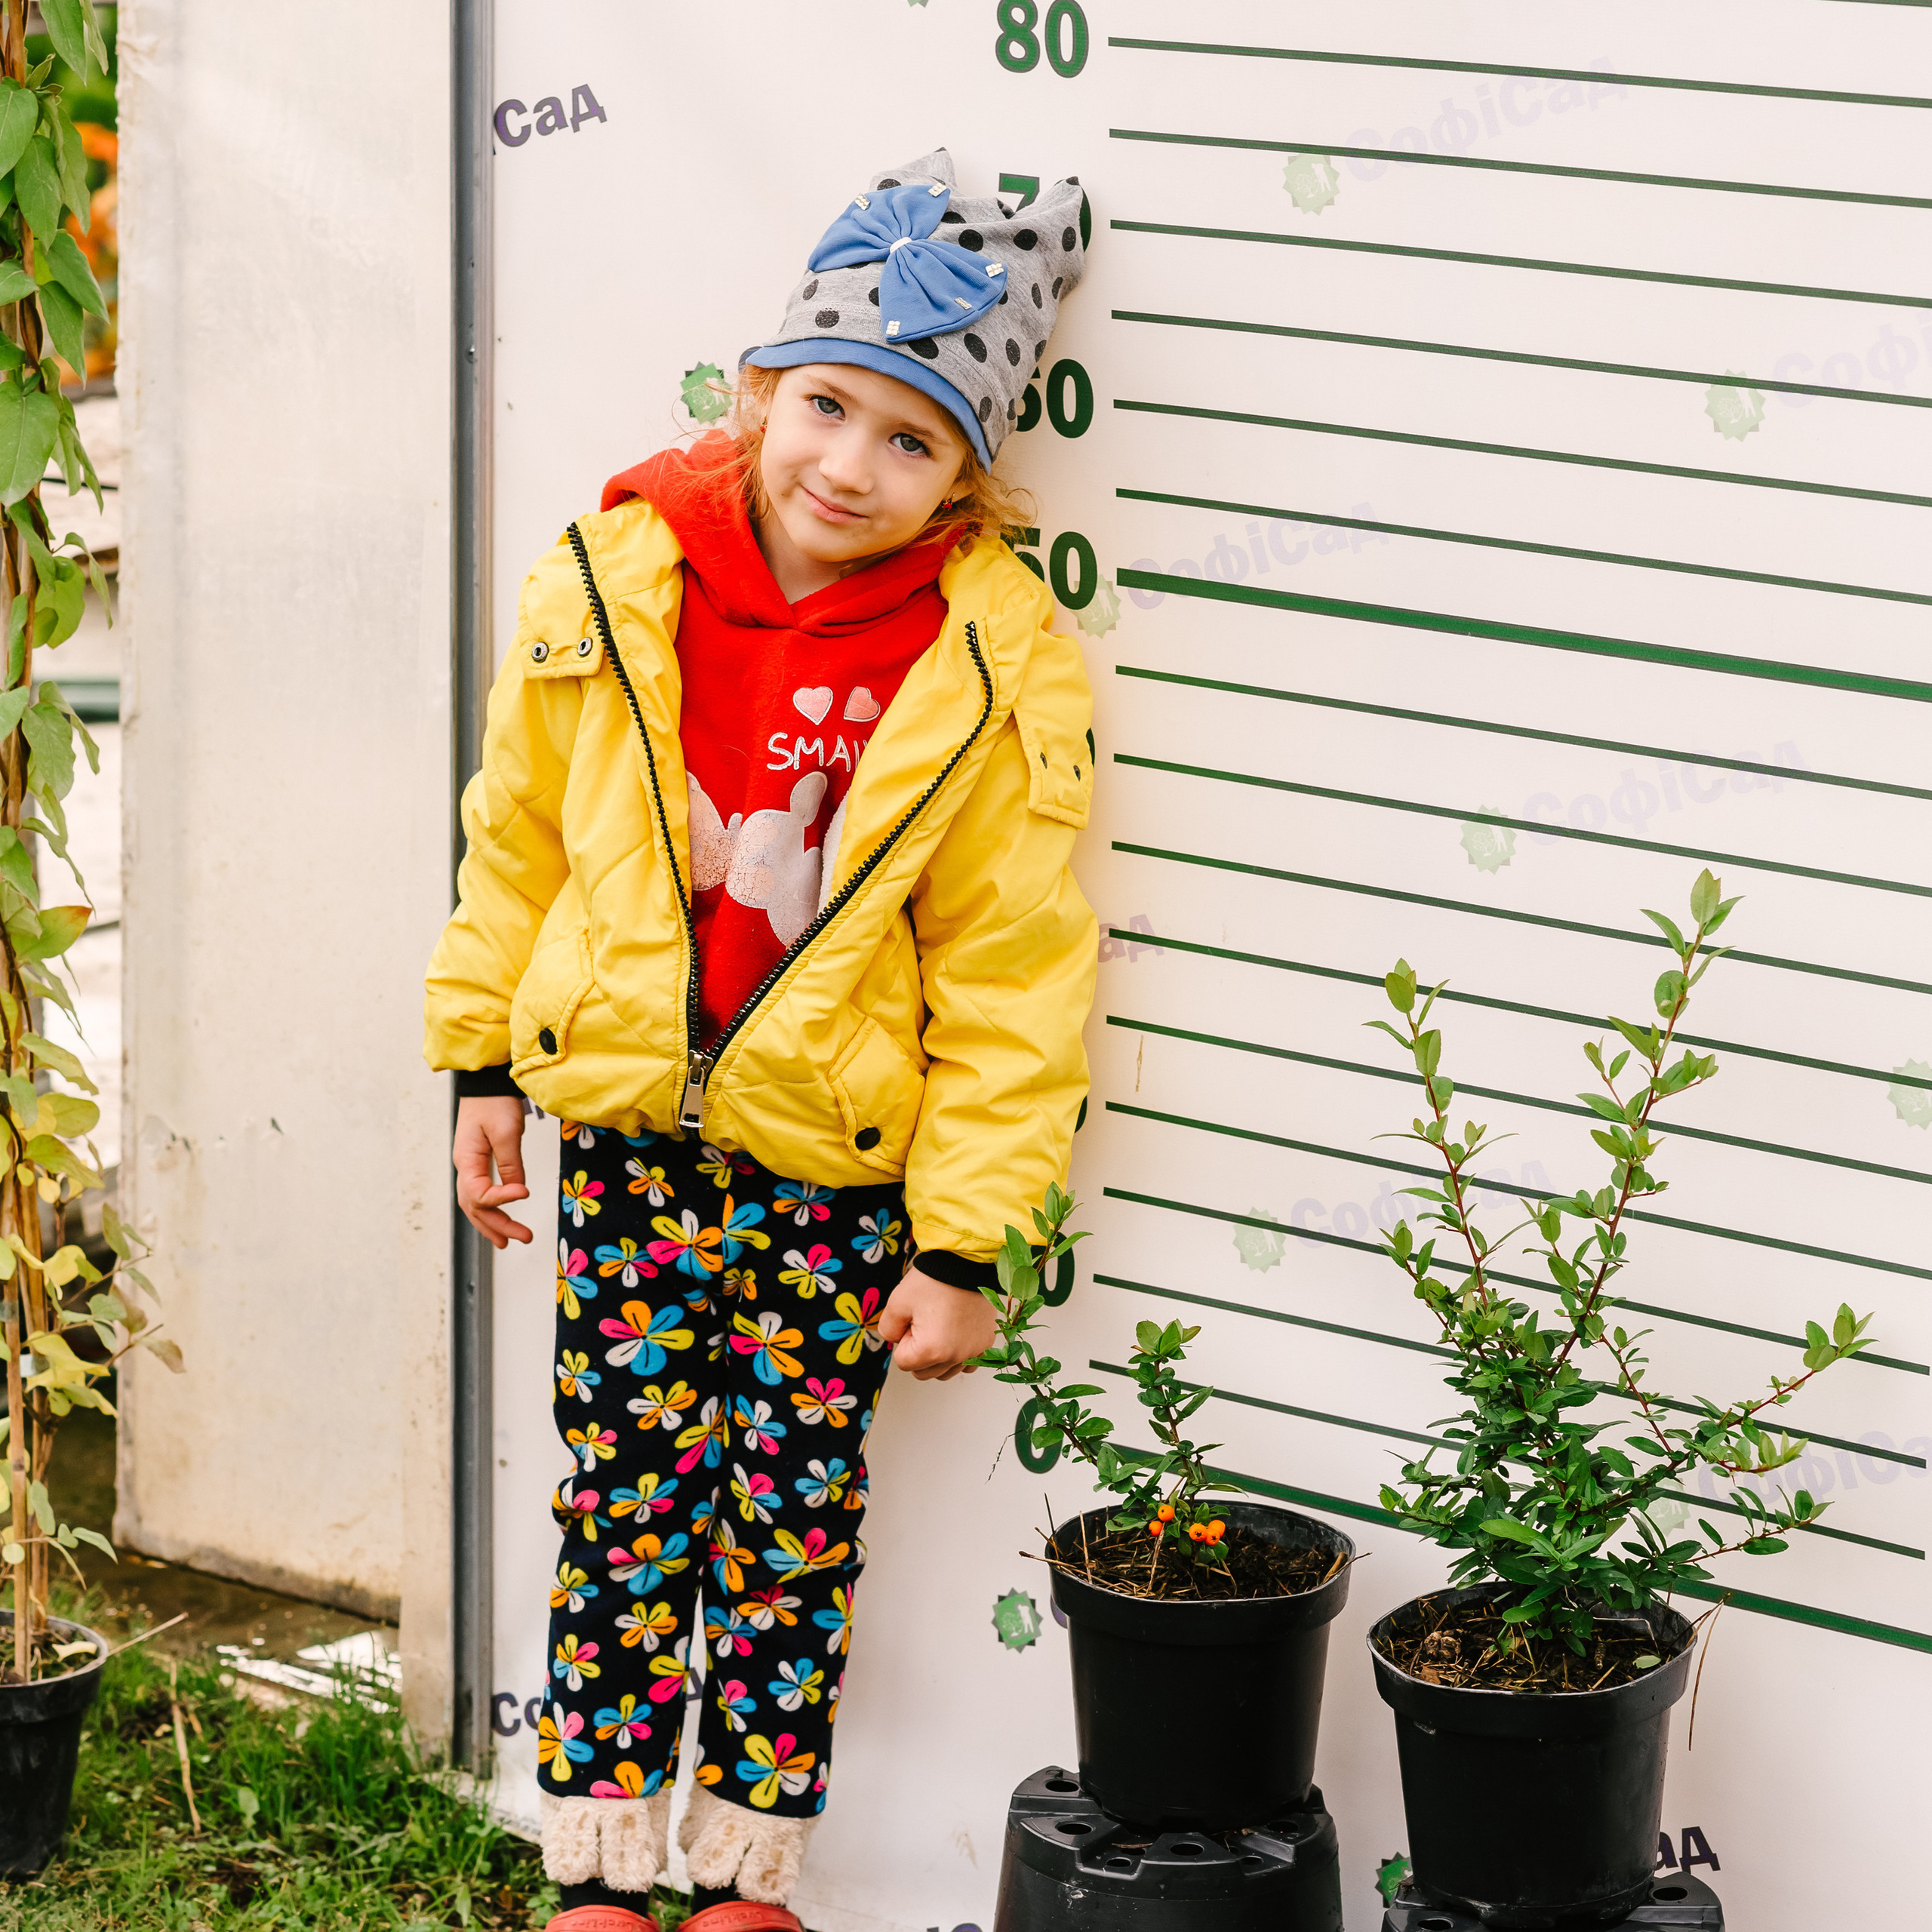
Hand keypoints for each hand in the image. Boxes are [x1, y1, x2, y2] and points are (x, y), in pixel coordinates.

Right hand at [454, 1096, 532, 1248]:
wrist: (487, 1084)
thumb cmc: (494, 1102)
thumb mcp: (505, 1130)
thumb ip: (511, 1163)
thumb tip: (518, 1190)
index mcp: (467, 1161)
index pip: (479, 1193)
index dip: (502, 1198)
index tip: (524, 1193)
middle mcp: (465, 1168)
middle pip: (476, 1207)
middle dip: (499, 1225)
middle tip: (524, 1237)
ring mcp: (470, 1167)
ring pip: (476, 1205)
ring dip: (493, 1224)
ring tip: (509, 1241)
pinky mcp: (480, 1164)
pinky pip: (481, 1195)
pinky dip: (490, 1211)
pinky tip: (501, 1221)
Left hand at [879, 1266, 997, 1380]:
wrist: (965, 1262)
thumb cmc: (933, 1280)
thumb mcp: (896, 1303)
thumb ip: (888, 1329)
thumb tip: (896, 1340)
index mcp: (932, 1350)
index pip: (903, 1363)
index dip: (903, 1339)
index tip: (912, 1320)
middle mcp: (956, 1356)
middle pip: (923, 1372)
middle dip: (918, 1352)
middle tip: (923, 1323)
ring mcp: (974, 1351)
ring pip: (945, 1372)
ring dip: (937, 1357)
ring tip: (939, 1326)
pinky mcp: (985, 1344)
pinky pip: (967, 1364)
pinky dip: (958, 1355)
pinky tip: (954, 1335)